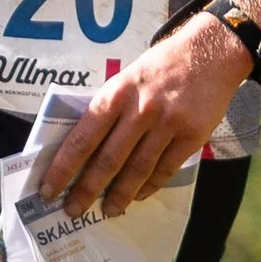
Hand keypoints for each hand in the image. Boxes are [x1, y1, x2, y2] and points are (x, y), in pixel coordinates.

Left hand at [44, 13, 247, 215]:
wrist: (211, 51)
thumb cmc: (162, 65)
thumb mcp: (127, 77)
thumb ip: (109, 109)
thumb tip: (83, 149)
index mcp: (117, 93)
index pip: (83, 138)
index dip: (63, 168)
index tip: (49, 189)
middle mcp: (141, 110)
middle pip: (108, 160)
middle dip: (86, 190)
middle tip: (73, 210)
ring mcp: (168, 124)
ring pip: (137, 170)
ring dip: (119, 195)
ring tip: (107, 210)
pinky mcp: (192, 135)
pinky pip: (165, 169)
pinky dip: (149, 186)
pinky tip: (138, 196)